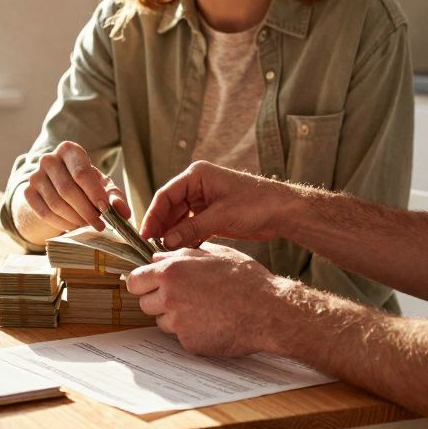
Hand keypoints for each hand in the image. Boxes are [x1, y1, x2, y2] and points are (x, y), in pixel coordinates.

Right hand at [22, 141, 127, 231]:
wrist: (59, 185)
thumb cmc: (86, 184)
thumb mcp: (102, 186)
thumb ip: (114, 196)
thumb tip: (124, 212)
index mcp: (69, 150)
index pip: (81, 173)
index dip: (94, 194)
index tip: (106, 211)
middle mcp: (49, 159)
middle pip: (67, 190)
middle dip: (86, 211)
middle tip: (99, 224)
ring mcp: (35, 175)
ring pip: (56, 203)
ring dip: (74, 219)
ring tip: (88, 224)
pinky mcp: (28, 192)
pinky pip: (44, 213)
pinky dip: (61, 223)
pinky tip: (73, 226)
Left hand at [126, 243, 283, 356]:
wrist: (268, 311)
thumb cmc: (245, 279)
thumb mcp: (214, 254)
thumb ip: (181, 254)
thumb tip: (158, 256)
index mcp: (172, 272)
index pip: (135, 281)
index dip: (143, 282)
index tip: (150, 285)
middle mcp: (170, 297)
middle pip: (144, 303)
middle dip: (158, 300)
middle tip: (183, 296)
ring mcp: (179, 323)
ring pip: (162, 321)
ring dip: (175, 316)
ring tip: (204, 308)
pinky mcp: (189, 343)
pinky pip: (181, 336)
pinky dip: (192, 331)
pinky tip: (212, 322)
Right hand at [140, 161, 291, 247]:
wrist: (283, 212)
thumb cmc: (256, 203)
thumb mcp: (221, 216)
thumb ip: (191, 229)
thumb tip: (165, 241)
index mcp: (197, 176)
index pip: (166, 195)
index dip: (153, 215)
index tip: (144, 234)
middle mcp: (197, 186)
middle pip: (170, 208)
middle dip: (162, 227)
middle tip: (152, 247)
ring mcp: (204, 202)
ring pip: (180, 220)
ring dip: (173, 235)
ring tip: (164, 253)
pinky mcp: (212, 216)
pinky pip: (192, 228)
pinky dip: (186, 239)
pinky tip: (180, 252)